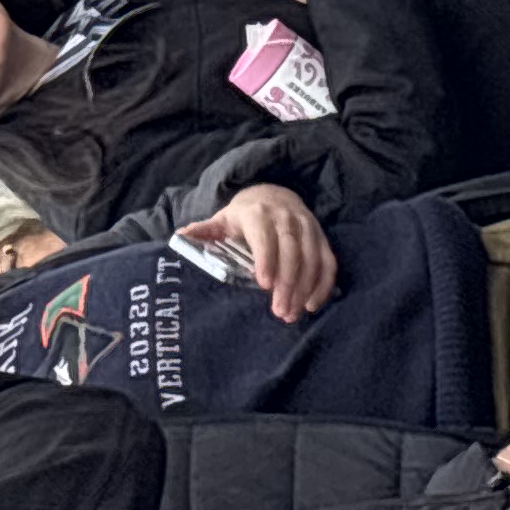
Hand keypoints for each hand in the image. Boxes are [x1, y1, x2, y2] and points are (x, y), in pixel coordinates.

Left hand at [193, 181, 338, 320]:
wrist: (274, 195)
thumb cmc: (244, 216)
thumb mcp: (223, 220)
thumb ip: (205, 230)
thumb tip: (181, 236)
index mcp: (258, 214)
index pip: (264, 236)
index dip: (266, 258)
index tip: (263, 284)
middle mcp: (287, 218)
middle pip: (292, 251)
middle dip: (287, 283)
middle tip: (280, 311)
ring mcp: (308, 227)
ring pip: (312, 258)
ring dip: (305, 288)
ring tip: (293, 313)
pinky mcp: (322, 238)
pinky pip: (328, 262)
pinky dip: (324, 284)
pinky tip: (313, 305)